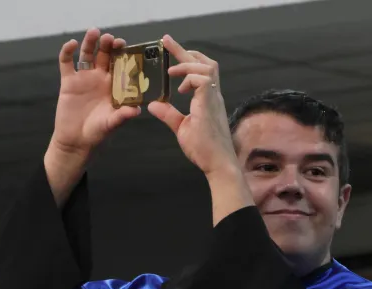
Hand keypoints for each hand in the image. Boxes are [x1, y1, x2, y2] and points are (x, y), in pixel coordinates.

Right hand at [51, 28, 139, 155]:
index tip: (125, 46)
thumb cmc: (97, 133)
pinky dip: (67, 52)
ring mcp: (84, 78)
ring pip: (87, 54)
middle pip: (105, 55)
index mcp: (114, 86)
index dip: (123, 55)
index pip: (121, 65)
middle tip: (111, 38)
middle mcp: (100, 79)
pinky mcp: (68, 81)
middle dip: (108, 45)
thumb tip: (137, 110)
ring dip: (90, 42)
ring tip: (94, 32)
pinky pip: (66, 62)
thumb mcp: (112, 124)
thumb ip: (122, 115)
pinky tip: (72, 44)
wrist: (76, 141)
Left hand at [148, 35, 237, 177]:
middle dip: (184, 50)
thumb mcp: (181, 128)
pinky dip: (189, 78)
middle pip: (204, 62)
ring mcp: (213, 99)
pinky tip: (179, 88)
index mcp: (207, 98)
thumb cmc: (204, 149)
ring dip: (187, 64)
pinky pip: (203, 80)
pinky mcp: (210, 105)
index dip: (185, 57)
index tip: (169, 50)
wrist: (218, 164)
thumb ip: (169, 115)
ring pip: (206, 66)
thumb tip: (153, 104)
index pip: (199, 70)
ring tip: (171, 71)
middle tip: (166, 41)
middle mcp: (213, 95)